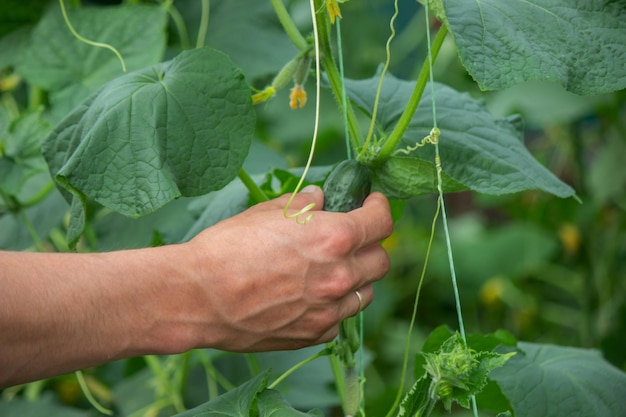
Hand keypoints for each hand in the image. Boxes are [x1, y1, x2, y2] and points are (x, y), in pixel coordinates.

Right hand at [187, 185, 392, 351]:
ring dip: (356, 278)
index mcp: (335, 237)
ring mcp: (329, 310)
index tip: (372, 204)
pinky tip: (311, 297)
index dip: (380, 208)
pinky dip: (333, 306)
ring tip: (331, 269)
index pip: (381, 222)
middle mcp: (340, 275)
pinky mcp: (314, 334)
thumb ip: (303, 205)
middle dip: (371, 245)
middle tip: (352, 238)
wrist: (199, 296)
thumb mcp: (267, 213)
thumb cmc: (229, 247)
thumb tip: (319, 197)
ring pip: (365, 293)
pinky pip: (339, 318)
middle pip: (381, 261)